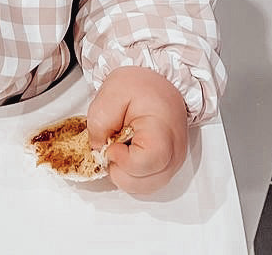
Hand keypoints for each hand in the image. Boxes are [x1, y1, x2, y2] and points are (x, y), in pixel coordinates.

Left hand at [87, 66, 187, 194]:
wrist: (159, 84)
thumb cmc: (141, 86)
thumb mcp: (112, 91)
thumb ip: (100, 121)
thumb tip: (98, 147)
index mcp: (163, 130)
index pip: (147, 162)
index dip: (123, 160)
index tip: (113, 144)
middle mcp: (174, 153)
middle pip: (143, 183)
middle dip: (119, 168)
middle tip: (113, 143)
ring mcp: (172, 164)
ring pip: (143, 188)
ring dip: (123, 173)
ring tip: (121, 146)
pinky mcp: (166, 168)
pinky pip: (145, 183)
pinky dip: (130, 174)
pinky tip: (127, 154)